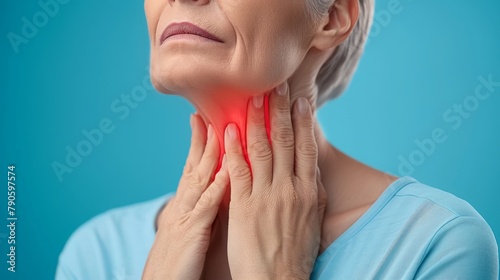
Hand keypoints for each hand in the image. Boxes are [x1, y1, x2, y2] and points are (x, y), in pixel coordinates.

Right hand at [142, 114, 228, 279]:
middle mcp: (182, 205)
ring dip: (210, 152)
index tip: (205, 121)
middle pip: (194, 165)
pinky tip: (227, 170)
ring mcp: (185, 216)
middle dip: (202, 138)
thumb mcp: (188, 232)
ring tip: (220, 127)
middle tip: (209, 111)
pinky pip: (206, 206)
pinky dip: (216, 186)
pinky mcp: (191, 232)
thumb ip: (200, 212)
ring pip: (199, 178)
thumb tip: (217, 195)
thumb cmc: (176, 265)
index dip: (199, 144)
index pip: (192, 168)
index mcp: (183, 206)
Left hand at [225, 83, 326, 279]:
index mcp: (309, 191)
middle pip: (284, 141)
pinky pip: (238, 170)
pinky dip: (232, 148)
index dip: (303, 121)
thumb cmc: (296, 251)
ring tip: (253, 98)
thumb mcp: (313, 218)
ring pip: (261, 149)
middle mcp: (290, 189)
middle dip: (279, 111)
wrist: (278, 279)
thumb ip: (310, 190)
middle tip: (276, 86)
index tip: (300, 100)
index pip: (306, 147)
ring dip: (256, 121)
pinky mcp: (243, 205)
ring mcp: (266, 196)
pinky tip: (227, 129)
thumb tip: (309, 167)